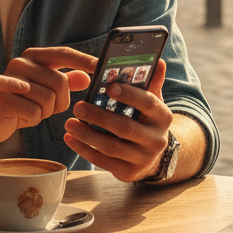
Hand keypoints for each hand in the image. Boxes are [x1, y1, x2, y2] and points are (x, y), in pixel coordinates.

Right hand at [0, 47, 94, 143]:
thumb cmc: (22, 104)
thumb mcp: (46, 92)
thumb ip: (65, 82)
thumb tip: (86, 77)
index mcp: (33, 56)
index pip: (63, 54)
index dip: (84, 60)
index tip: (102, 67)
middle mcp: (21, 62)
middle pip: (60, 82)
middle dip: (60, 101)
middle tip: (47, 107)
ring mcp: (11, 79)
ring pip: (49, 99)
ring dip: (45, 112)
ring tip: (31, 110)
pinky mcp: (5, 98)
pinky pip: (36, 113)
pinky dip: (34, 120)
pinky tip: (22, 117)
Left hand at [63, 58, 172, 181]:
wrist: (152, 156)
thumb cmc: (145, 120)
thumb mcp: (152, 102)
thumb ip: (151, 82)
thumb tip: (157, 59)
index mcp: (163, 117)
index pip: (148, 104)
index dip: (129, 95)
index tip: (109, 87)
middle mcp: (157, 140)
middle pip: (125, 127)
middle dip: (99, 116)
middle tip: (78, 106)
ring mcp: (143, 159)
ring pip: (111, 147)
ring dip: (87, 134)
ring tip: (69, 123)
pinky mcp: (128, 173)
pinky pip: (103, 162)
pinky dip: (84, 150)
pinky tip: (70, 138)